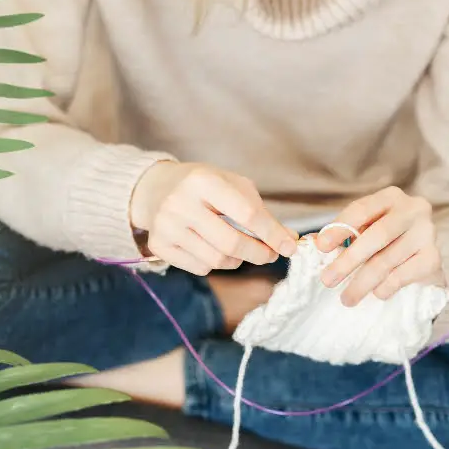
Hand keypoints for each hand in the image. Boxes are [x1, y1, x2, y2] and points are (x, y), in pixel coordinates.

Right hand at [130, 161, 296, 275]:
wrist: (158, 189)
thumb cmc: (205, 187)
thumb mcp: (233, 187)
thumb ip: (261, 212)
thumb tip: (289, 240)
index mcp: (203, 181)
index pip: (246, 213)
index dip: (272, 234)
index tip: (290, 247)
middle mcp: (180, 203)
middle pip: (231, 243)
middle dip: (258, 253)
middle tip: (270, 255)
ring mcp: (166, 226)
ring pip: (216, 260)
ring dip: (238, 260)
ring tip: (240, 249)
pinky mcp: (159, 245)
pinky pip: (200, 268)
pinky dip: (215, 264)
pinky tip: (213, 249)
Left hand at [316, 186, 445, 306]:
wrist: (422, 260)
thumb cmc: (387, 243)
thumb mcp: (365, 232)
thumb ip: (343, 235)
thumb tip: (312, 244)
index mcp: (391, 197)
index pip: (361, 210)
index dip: (339, 229)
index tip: (321, 248)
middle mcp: (413, 210)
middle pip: (377, 236)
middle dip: (349, 260)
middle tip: (327, 280)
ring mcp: (427, 233)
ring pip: (387, 260)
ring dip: (362, 283)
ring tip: (347, 298)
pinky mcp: (433, 257)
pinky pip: (403, 275)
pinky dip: (386, 287)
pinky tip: (376, 294)